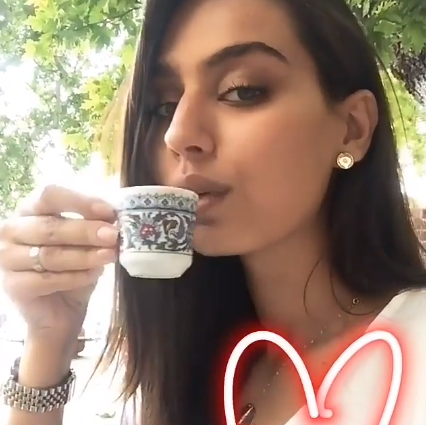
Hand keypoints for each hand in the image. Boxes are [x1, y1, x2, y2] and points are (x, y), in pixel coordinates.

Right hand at [0, 185, 117, 341]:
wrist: (61, 309)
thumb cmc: (74, 267)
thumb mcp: (88, 242)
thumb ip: (95, 226)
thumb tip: (114, 217)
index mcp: (30, 210)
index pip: (50, 195)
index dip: (81, 202)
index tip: (109, 211)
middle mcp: (12, 230)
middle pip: (50, 227)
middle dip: (86, 231)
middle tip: (113, 236)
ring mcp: (7, 258)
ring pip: (50, 254)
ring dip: (84, 255)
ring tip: (109, 255)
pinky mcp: (12, 285)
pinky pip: (47, 279)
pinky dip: (75, 277)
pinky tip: (94, 275)